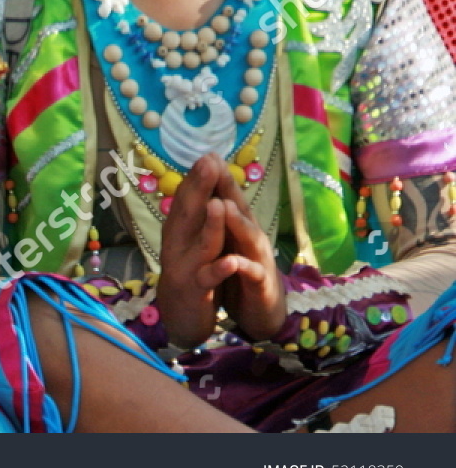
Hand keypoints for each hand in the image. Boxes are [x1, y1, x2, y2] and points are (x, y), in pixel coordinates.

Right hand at [155, 153, 235, 347]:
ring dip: (208, 224)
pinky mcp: (195, 291)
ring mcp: (184, 267)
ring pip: (200, 244)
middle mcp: (177, 245)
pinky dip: (218, 270)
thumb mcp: (193, 242)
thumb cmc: (191, 274)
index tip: (209, 154)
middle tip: (208, 161)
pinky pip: (208, 279)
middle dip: (199, 187)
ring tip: (217, 203)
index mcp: (180, 232)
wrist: (179, 318)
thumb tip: (204, 185)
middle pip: (189, 213)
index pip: (187, 200)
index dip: (197, 178)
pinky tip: (230, 262)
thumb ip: (196, 218)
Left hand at [213, 165, 286, 341]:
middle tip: (215, 164)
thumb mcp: (230, 242)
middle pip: (241, 210)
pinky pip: (252, 275)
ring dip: (237, 222)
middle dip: (229, 188)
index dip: (219, 178)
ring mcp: (258, 261)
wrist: (262, 313)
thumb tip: (210, 190)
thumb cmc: (243, 273)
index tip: (206, 153)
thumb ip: (223, 219)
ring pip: (249, 238)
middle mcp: (251, 239)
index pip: (229, 198)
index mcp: (240, 229)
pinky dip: (242, 267)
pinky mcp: (261, 286)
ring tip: (223, 205)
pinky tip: (233, 261)